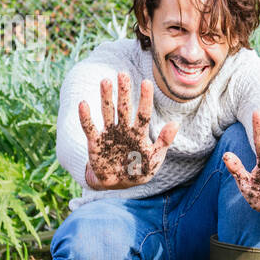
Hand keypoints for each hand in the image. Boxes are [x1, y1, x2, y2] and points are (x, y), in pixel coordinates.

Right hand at [78, 72, 178, 189]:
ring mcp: (109, 134)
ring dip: (106, 98)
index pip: (143, 113)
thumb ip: (164, 141)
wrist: (118, 184)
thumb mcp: (154, 159)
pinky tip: (83, 104)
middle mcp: (123, 129)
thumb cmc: (138, 170)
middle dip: (123, 92)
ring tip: (105, 81)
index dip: (145, 99)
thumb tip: (176, 123)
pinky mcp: (95, 142)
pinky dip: (86, 117)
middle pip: (124, 107)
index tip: (146, 82)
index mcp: (139, 132)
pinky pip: (90, 128)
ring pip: (107, 112)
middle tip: (122, 74)